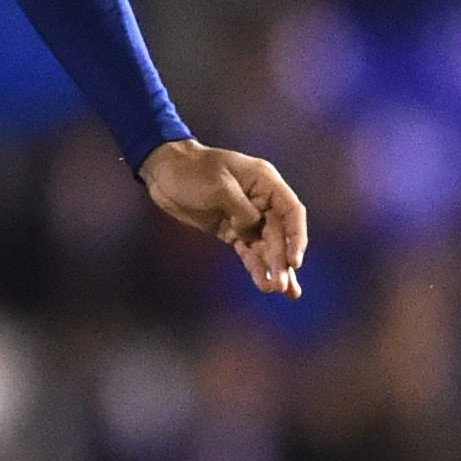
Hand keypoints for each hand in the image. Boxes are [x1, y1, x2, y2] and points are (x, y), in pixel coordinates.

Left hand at [142, 139, 308, 297]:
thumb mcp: (218, 186)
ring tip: (279, 290)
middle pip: (279, 234)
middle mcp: (261, 201)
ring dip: (273, 268)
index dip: (296, 237)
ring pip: (266, 246)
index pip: (292, 211)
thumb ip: (241, 210)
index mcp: (265, 182)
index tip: (294, 261)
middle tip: (282, 286)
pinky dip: (255, 267)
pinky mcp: (231, 230)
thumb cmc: (191, 170)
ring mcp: (246, 217)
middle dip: (281, 260)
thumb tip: (254, 230)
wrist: (164, 170)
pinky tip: (263, 284)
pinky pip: (248, 250)